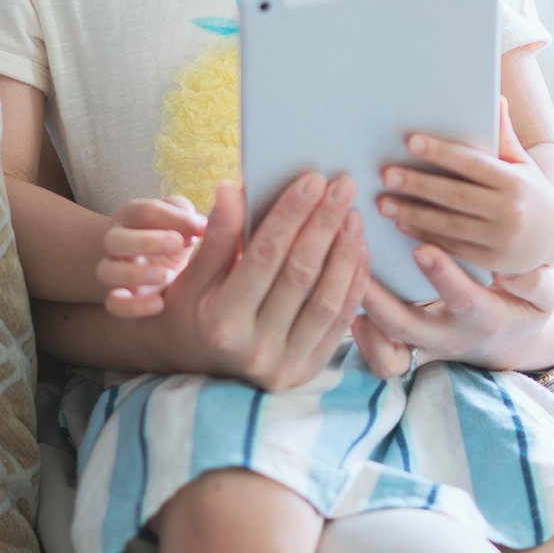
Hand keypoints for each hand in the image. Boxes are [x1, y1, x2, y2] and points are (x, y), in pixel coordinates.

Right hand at [98, 195, 204, 317]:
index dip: (172, 218)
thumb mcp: (184, 222)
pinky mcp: (117, 298)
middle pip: (115, 239)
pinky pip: (114, 304)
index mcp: (131, 217)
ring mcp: (112, 270)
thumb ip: (190, 218)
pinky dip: (133, 306)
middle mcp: (115, 242)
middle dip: (147, 241)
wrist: (160, 268)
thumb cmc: (175, 237)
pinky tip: (159, 304)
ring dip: (136, 273)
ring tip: (167, 275)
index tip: (200, 227)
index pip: (144, 212)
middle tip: (177, 244)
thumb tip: (200, 225)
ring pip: (107, 272)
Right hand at [151, 172, 371, 391]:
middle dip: (324, 225)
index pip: (264, 257)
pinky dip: (353, 284)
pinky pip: (340, 323)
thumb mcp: (194, 274)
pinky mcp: (307, 371)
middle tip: (342, 186)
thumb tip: (232, 188)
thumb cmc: (195, 309)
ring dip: (345, 253)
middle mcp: (253, 349)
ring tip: (353, 215)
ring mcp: (284, 365)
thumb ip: (218, 234)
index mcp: (220, 323)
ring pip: (327, 301)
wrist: (199, 364)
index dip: (290, 216)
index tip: (312, 180)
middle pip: (300, 275)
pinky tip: (359, 250)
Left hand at [352, 245, 553, 375]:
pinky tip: (343, 287)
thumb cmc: (526, 306)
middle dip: (379, 296)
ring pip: (383, 340)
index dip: (443, 278)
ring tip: (340, 264)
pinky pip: (377, 352)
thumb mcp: (545, 296)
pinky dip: (359, 330)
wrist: (511, 343)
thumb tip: (516, 272)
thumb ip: (538, 282)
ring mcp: (423, 345)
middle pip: (405, 325)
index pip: (462, 300)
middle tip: (358, 255)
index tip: (422, 249)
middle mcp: (448, 337)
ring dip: (361, 306)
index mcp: (484, 317)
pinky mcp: (406, 347)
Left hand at [376, 99, 553, 275]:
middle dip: (418, 185)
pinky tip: (403, 224)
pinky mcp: (493, 261)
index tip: (411, 142)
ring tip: (384, 203)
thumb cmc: (532, 188)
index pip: (472, 164)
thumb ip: (504, 135)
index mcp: (517, 181)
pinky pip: (453, 247)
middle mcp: (510, 211)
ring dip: (413, 213)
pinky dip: (425, 235)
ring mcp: (502, 240)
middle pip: (455, 195)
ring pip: (449, 225)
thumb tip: (496, 98)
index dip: (441, 153)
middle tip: (386, 174)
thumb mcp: (523, 161)